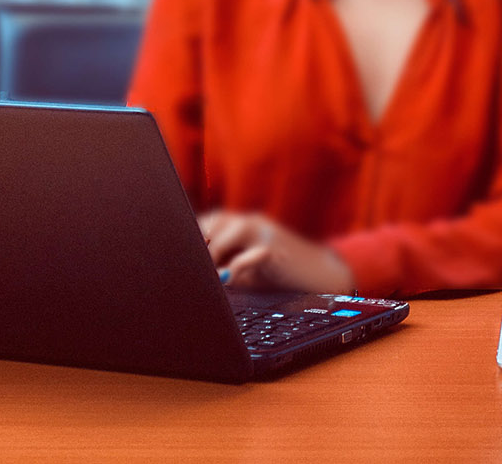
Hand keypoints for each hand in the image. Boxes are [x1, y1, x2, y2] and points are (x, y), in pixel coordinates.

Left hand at [198, 210, 354, 294]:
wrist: (320, 274)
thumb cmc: (280, 275)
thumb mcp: (248, 272)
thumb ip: (223, 270)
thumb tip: (195, 277)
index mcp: (241, 225)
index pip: (206, 222)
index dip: (191, 235)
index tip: (180, 255)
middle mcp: (249, 221)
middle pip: (211, 221)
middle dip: (197, 241)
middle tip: (189, 264)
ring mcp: (261, 230)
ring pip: (222, 228)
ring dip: (209, 251)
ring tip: (204, 272)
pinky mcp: (272, 246)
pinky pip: (244, 253)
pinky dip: (231, 267)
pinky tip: (226, 280)